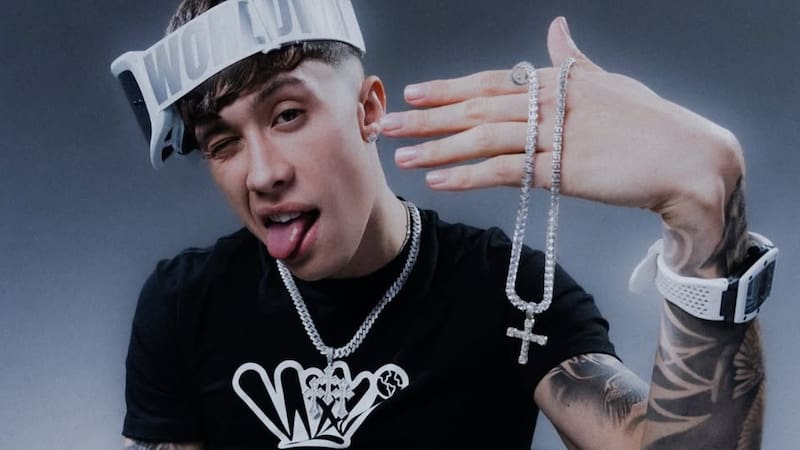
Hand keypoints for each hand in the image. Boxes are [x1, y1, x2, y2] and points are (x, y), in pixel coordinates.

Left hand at [381, 17, 743, 272]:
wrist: (689, 159)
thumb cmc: (651, 124)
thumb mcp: (610, 82)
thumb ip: (574, 60)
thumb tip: (557, 28)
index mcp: (557, 80)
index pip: (491, 81)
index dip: (449, 87)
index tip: (415, 92)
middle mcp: (550, 102)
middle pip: (476, 106)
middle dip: (428, 116)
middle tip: (388, 122)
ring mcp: (555, 135)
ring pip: (481, 138)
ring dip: (437, 147)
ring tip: (402, 154)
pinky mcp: (562, 169)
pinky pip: (504, 171)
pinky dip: (468, 175)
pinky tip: (438, 180)